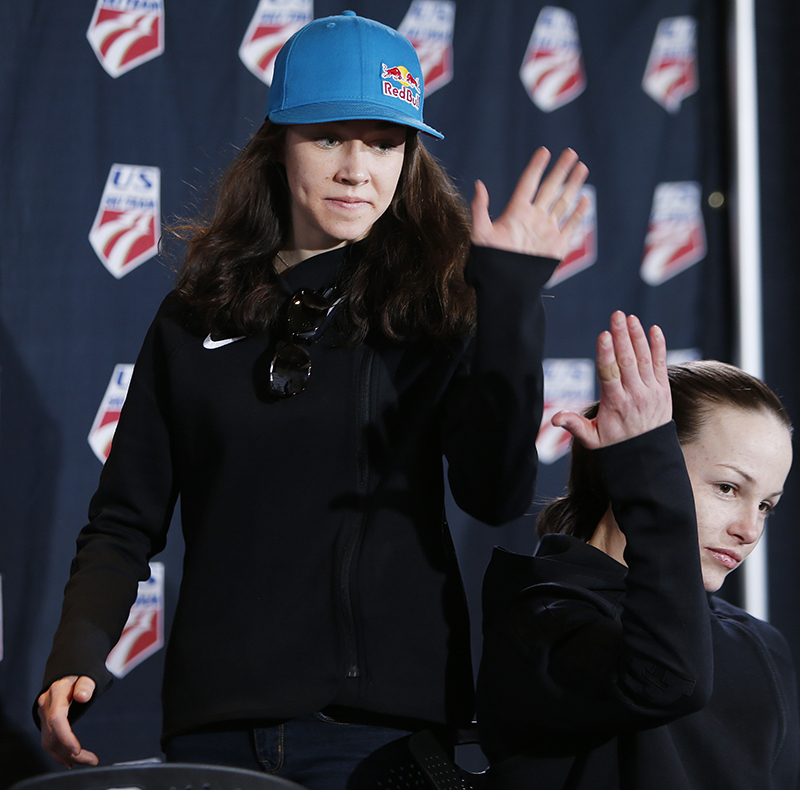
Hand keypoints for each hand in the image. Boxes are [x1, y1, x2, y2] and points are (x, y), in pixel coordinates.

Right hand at [38, 676, 97, 767]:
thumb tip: (82, 696)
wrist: (68, 669)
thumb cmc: (81, 672)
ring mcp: (44, 712)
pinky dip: (58, 752)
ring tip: (86, 761)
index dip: (65, 737)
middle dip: (70, 752)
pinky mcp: (45, 719)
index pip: (57, 719)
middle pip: (53, 736)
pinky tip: (69, 760)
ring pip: (49, 742)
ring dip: (65, 755)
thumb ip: (86, 684)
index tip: (77, 750)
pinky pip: (48, 740)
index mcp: (56, 692)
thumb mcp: (87, 673)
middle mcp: (46, 704)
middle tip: (91, 760)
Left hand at [470, 147, 588, 259]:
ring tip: (581, 168)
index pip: (528, 183)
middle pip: (550, 188)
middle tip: (571, 153)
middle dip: (561, 170)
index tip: (544, 151)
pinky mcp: (556, 245)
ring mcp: (546, 230)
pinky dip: (578, 213)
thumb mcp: (480, 234)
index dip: (536, 167)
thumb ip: (480, 209)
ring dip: (573, 185)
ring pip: (563, 202)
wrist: (506, 285)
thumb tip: (479, 184)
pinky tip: (585, 199)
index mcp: (516, 212)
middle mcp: (533, 218)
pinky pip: (570, 225)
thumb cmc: (490, 261)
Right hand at [552, 311, 670, 449]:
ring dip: (637, 337)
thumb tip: (555, 419)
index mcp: (614, 404)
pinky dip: (658, 347)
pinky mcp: (662, 390)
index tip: (604, 335)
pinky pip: (660, 364)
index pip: (609, 374)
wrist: (645, 456)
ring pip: (643, 359)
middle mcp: (634, 395)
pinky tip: (654, 330)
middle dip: (621, 336)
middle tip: (617, 315)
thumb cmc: (613, 444)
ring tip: (630, 318)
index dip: (607, 354)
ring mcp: (650, 391)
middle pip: (626, 361)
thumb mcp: (590, 439)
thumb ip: (574, 425)